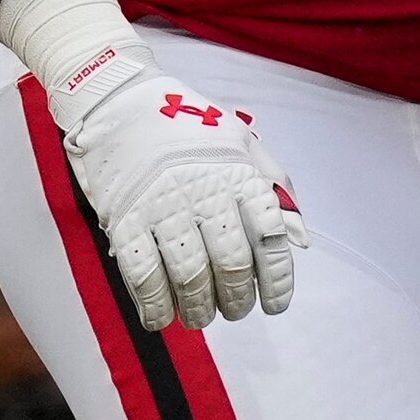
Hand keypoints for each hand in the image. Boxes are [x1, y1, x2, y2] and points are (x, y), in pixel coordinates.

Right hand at [46, 35, 302, 330]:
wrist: (120, 101)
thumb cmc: (190, 127)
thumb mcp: (243, 145)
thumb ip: (276, 190)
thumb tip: (300, 240)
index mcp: (240, 175)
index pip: (270, 238)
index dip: (277, 281)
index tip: (275, 305)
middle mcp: (205, 192)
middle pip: (232, 264)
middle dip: (237, 298)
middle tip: (235, 310)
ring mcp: (162, 206)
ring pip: (189, 275)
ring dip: (198, 308)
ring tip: (201, 317)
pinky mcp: (124, 217)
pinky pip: (141, 272)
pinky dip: (152, 303)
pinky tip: (160, 318)